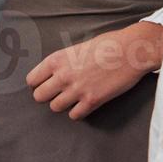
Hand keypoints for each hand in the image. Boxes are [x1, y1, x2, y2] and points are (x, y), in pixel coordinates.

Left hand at [24, 21, 162, 120]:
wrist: (130, 51)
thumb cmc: (105, 46)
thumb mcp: (75, 49)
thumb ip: (61, 63)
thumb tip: (52, 75)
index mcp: (56, 60)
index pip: (32, 80)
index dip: (38, 84)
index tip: (46, 84)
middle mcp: (62, 75)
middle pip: (39, 96)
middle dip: (47, 96)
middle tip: (58, 93)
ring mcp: (77, 89)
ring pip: (55, 107)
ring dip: (63, 104)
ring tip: (73, 98)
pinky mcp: (92, 100)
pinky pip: (74, 115)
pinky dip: (78, 112)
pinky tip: (84, 104)